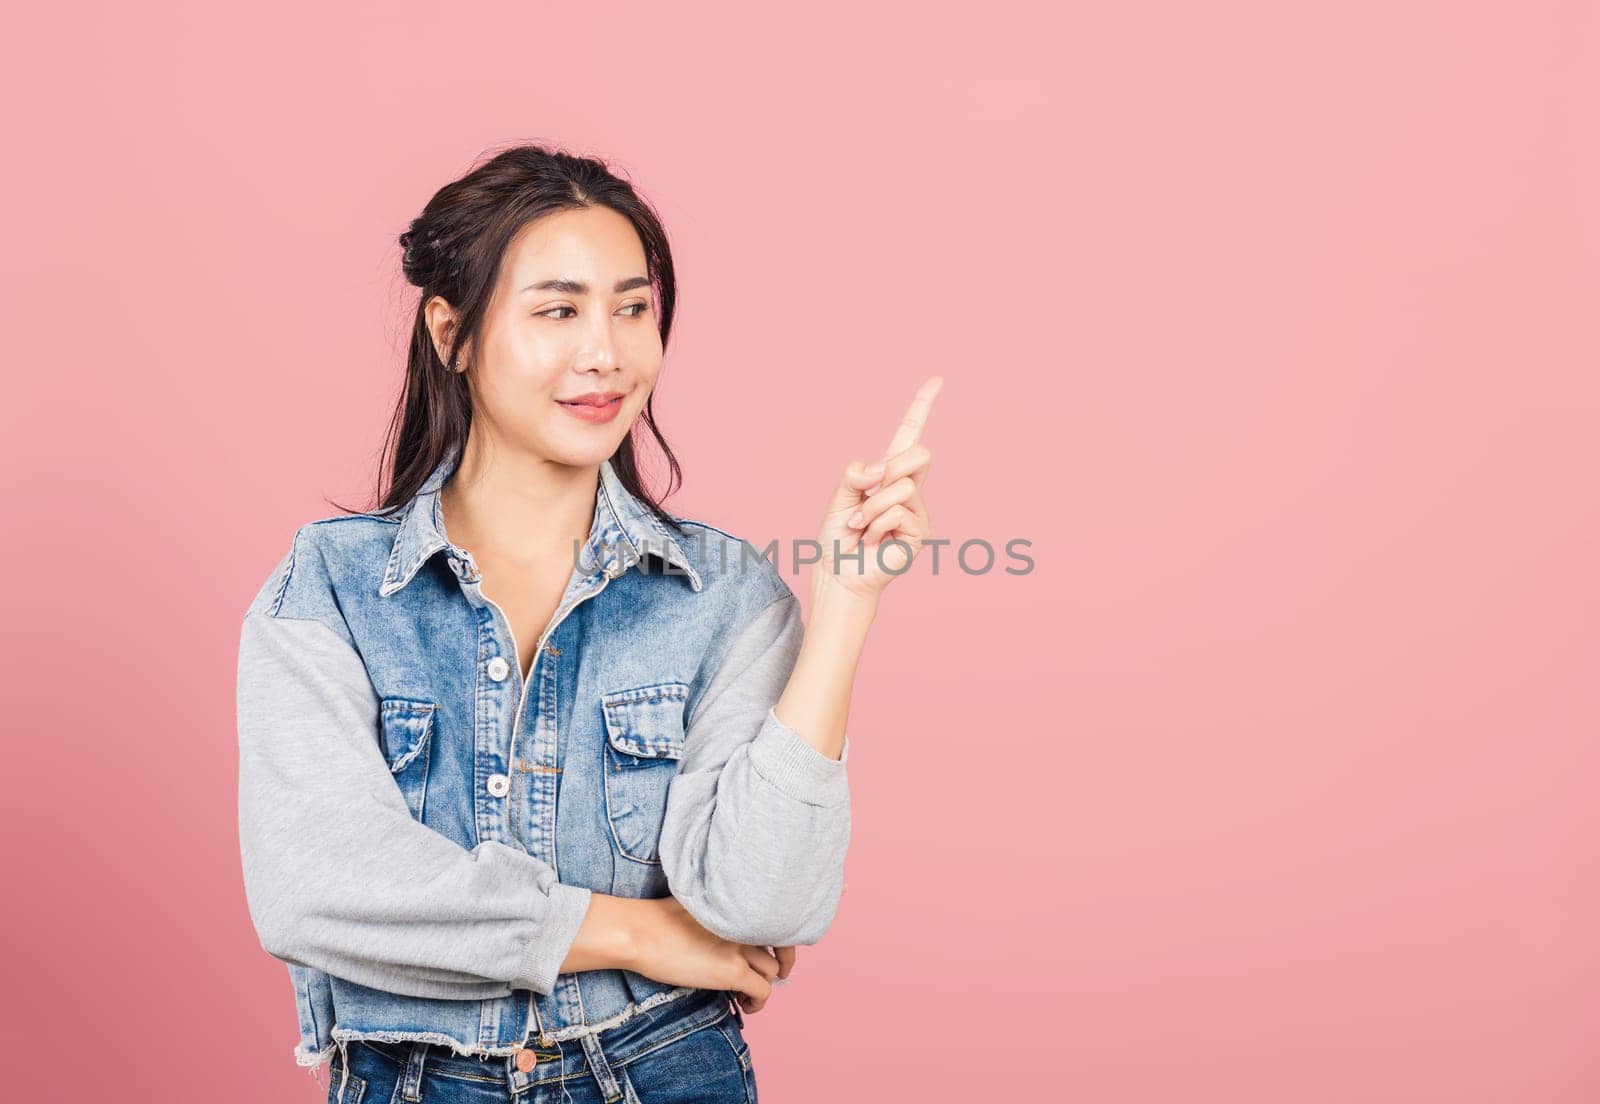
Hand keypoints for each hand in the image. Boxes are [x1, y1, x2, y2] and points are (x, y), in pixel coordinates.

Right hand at [628, 897, 796, 1013]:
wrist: (641, 932)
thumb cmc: (656, 919)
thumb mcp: (696, 906)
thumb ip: (718, 915)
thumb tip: (723, 932)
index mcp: (737, 907)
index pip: (774, 920)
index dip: (777, 939)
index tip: (772, 951)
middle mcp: (745, 924)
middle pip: (780, 946)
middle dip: (778, 963)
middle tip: (770, 975)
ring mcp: (741, 948)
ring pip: (773, 970)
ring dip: (765, 984)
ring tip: (747, 994)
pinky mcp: (733, 972)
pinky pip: (763, 991)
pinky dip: (758, 1002)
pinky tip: (744, 1005)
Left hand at [812, 376, 941, 603]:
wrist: (838, 572)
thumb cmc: (838, 536)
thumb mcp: (840, 495)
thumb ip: (856, 474)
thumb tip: (882, 469)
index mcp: (887, 473)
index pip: (909, 435)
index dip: (922, 407)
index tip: (936, 380)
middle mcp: (908, 489)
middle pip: (920, 453)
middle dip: (889, 469)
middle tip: (865, 495)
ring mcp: (918, 511)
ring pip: (903, 485)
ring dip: (872, 506)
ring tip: (861, 526)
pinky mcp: (920, 532)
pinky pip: (899, 510)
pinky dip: (877, 523)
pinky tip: (873, 539)